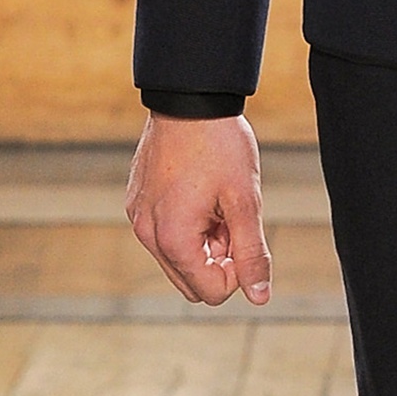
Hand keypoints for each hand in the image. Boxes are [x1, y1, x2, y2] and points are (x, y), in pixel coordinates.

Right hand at [125, 114, 272, 304]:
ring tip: (218, 204)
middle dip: (220, 261)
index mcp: (172, 238)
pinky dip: (188, 226)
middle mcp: (147, 234)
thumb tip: (259, 297)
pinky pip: (165, 235)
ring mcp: (138, 217)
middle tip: (234, 220)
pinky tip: (202, 193)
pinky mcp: (137, 202)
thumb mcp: (245, 201)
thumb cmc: (219, 145)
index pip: (210, 292)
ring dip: (205, 244)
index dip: (238, 273)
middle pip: (191, 282)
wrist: (189, 98)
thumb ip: (252, 253)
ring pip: (178, 259)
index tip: (245, 236)